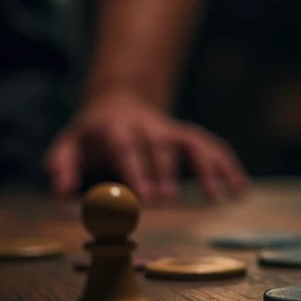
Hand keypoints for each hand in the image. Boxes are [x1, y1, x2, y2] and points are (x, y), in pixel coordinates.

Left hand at [45, 92, 247, 202]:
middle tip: (168, 199)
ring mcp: (172, 130)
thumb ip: (62, 165)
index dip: (138, 170)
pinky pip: (212, 148)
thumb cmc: (93, 134)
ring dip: (206, 167)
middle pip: (161, 146)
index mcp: (117, 128)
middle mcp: (149, 126)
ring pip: (194, 143)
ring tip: (216, 196)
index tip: (145, 197)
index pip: (127, 147)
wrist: (120, 102)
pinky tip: (238, 190)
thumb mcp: (69, 144)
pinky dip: (228, 166)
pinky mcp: (189, 136)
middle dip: (166, 171)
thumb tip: (62, 190)